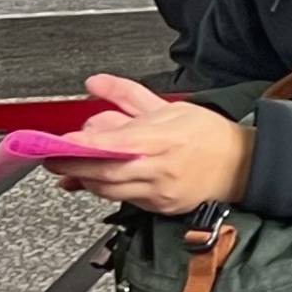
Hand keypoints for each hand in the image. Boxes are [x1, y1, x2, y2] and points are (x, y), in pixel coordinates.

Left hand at [42, 74, 250, 215]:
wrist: (240, 165)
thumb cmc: (207, 135)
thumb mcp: (168, 106)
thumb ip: (126, 94)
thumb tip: (96, 84)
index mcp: (165, 138)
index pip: (118, 143)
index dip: (87, 145)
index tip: (63, 142)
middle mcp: (161, 168)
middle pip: (107, 172)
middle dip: (74, 166)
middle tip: (51, 158)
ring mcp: (160, 191)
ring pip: (110, 189)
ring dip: (85, 180)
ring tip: (69, 168)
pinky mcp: (159, 207)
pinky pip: (123, 200)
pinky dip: (105, 189)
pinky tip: (94, 180)